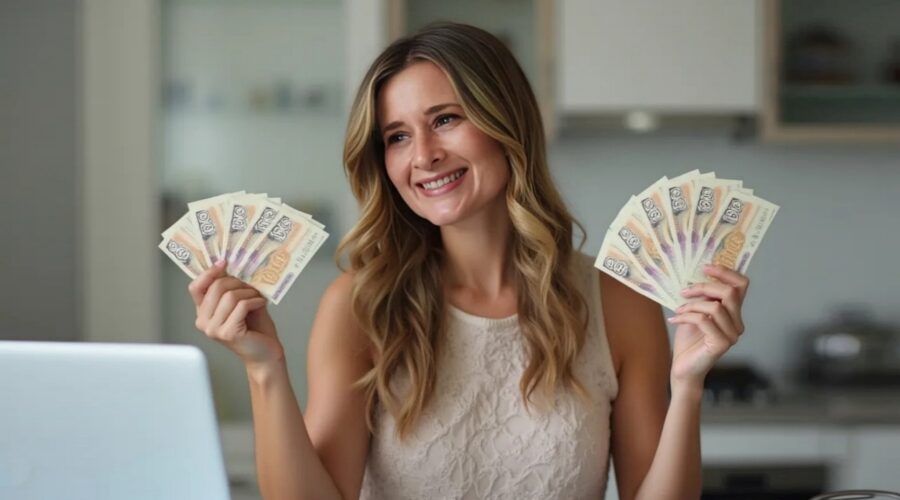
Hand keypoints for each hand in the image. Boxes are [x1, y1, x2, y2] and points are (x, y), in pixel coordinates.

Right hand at [189, 259, 283, 369]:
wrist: (266, 353)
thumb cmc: (255, 328)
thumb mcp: (240, 303)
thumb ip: (231, 288)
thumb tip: (230, 264)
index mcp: (203, 313)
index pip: (196, 287)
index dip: (209, 272)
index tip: (224, 262)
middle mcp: (203, 322)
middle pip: (216, 287)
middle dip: (238, 282)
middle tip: (251, 286)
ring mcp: (214, 329)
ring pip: (230, 296)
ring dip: (249, 292)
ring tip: (257, 298)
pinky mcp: (228, 333)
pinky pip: (242, 305)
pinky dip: (255, 300)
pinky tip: (261, 304)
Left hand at [667, 264, 749, 390]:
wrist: (683, 369)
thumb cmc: (688, 341)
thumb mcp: (694, 311)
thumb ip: (702, 296)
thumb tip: (699, 274)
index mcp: (734, 313)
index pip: (741, 285)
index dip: (725, 272)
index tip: (704, 267)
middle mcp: (737, 323)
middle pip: (730, 292)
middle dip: (704, 286)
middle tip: (684, 291)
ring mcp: (732, 335)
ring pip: (715, 306)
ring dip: (692, 304)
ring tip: (678, 310)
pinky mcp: (721, 344)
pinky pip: (704, 320)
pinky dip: (686, 316)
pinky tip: (675, 320)